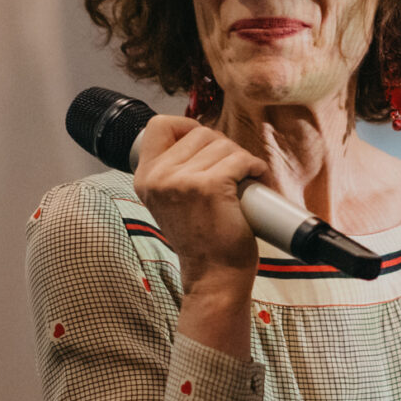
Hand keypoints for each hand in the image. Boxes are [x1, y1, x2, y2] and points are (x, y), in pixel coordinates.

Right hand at [132, 117, 268, 285]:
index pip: (158, 125)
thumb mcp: (171, 202)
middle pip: (199, 132)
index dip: (186, 127)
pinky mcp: (209, 186)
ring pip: (222, 144)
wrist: (213, 275)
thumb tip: (199, 137)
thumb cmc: (201, 240)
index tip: (205, 145)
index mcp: (145, 178)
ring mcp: (182, 181)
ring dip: (241, 158)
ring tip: (244, 180)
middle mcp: (158, 177)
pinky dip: (255, 167)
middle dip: (223, 147)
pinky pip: (240, 159)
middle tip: (232, 171)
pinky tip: (255, 179)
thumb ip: (173, 172)